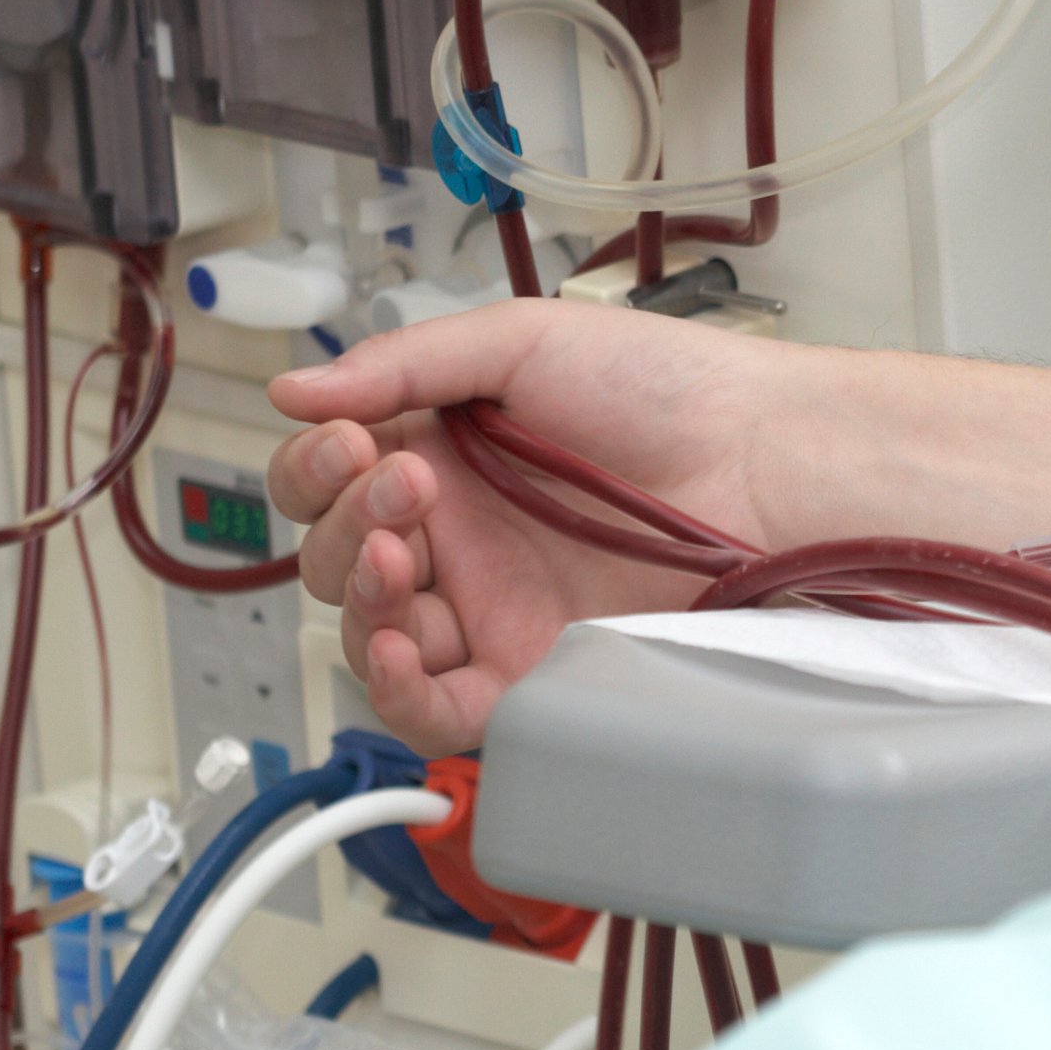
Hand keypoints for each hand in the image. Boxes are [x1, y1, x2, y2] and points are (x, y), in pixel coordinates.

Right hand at [268, 302, 780, 753]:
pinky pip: (437, 708)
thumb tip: (292, 387)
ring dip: (361, 597)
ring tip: (401, 553)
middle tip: (407, 484)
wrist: (758, 456)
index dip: (315, 469)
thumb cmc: (663, 386)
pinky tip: (400, 646)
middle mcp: (460, 536)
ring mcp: (492, 606)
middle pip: (340, 558)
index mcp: (444, 455)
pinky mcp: (531, 668)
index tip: (349, 442)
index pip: (330, 481)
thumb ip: (405, 363)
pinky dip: (397, 689)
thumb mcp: (523, 342)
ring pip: (374, 633)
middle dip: (345, 522)